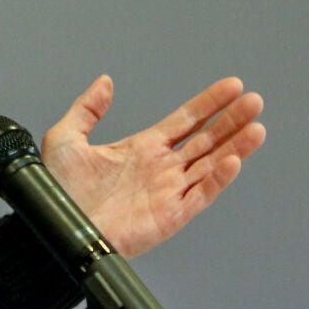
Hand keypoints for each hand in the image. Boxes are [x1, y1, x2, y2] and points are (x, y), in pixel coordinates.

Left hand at [42, 75, 264, 258]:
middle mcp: (160, 168)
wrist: (52, 227)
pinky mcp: (169, 216)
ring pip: (210, 165)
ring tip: (256, 126)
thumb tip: (105, 82)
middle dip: (231, 120)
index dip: (209, 103)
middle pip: (205, 140)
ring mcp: (167, 191)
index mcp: (141, 148)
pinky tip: (233, 161)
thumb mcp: (66, 138)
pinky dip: (217, 180)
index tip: (232, 86)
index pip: (185, 121)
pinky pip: (199, 195)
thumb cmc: (56, 190)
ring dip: (234, 146)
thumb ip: (87, 109)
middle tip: (254, 100)